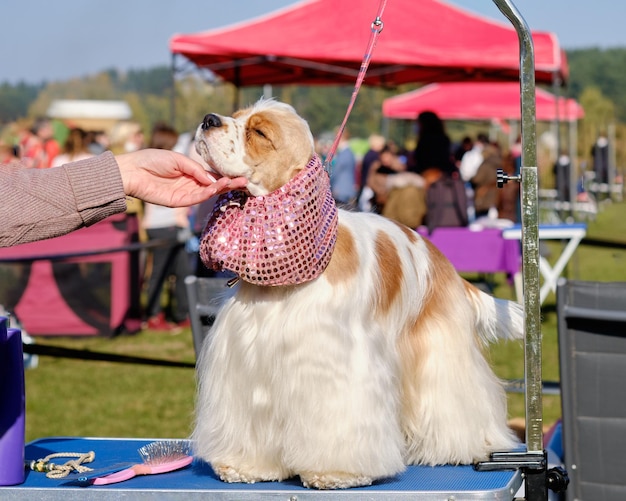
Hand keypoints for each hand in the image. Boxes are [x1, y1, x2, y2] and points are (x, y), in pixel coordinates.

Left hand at [116, 149, 246, 206]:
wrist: (132, 171)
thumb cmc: (151, 160)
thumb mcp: (177, 159)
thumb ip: (195, 169)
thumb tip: (212, 178)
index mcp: (191, 172)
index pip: (212, 176)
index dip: (225, 175)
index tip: (240, 174)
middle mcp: (190, 184)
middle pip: (214, 186)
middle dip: (229, 183)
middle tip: (245, 181)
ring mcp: (185, 194)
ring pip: (208, 193)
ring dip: (221, 188)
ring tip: (233, 182)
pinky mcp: (178, 202)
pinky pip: (196, 198)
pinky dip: (207, 193)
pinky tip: (217, 187)